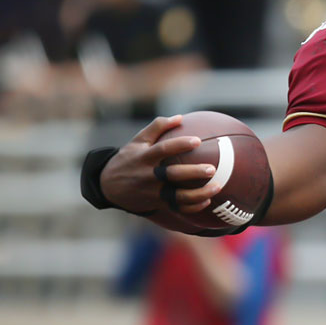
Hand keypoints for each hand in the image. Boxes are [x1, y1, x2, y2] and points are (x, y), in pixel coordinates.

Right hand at [101, 115, 220, 214]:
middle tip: (212, 169)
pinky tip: (207, 201)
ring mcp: (153, 192)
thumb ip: (157, 127)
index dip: (180, 145)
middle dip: (193, 172)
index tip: (197, 141)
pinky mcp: (156, 203)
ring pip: (178, 196)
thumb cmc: (128, 160)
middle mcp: (148, 176)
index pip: (163, 150)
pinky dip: (192, 206)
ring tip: (218, 187)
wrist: (108, 187)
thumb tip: (180, 117)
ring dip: (199, 194)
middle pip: (173, 175)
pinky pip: (176, 207)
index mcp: (144, 158)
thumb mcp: (137, 142)